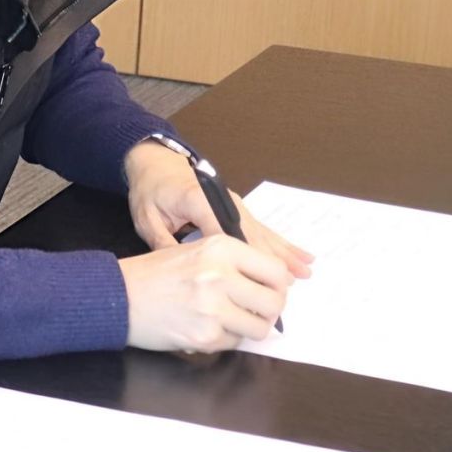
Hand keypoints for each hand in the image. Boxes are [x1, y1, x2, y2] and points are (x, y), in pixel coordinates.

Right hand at [118, 232, 292, 351]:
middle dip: (268, 310)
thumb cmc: (156, 273)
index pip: (276, 271)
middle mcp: (220, 275)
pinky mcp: (204, 335)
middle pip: (274, 301)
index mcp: (222, 247)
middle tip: (254, 311)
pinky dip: (224, 339)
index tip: (269, 292)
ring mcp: (213, 307)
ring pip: (259, 328)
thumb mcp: (197, 250)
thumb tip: (274, 285)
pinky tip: (205, 327)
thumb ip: (235, 262)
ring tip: (228, 320)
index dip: (278, 286)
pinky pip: (233, 343)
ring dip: (248, 328)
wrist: (117, 295)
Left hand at [123, 141, 312, 276]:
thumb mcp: (147, 219)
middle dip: (270, 263)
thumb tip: (182, 273)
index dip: (241, 263)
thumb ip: (163, 244)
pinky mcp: (238, 209)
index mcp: (200, 201)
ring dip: (283, 254)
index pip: (224, 236)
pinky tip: (300, 256)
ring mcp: (235, 204)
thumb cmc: (150, 190)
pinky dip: (281, 244)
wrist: (156, 163)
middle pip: (252, 236)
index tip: (255, 288)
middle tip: (288, 288)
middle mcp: (225, 202)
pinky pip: (262, 229)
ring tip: (304, 272)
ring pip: (262, 233)